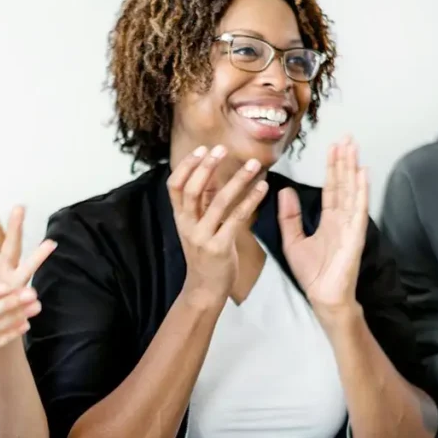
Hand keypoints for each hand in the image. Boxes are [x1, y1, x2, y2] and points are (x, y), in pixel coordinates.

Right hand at [169, 145, 268, 307]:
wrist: (205, 288)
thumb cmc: (205, 255)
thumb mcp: (197, 227)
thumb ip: (202, 203)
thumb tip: (211, 174)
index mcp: (180, 218)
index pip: (175, 186)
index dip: (187, 166)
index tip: (202, 149)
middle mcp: (187, 226)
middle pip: (192, 190)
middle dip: (207, 167)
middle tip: (222, 149)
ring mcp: (202, 237)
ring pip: (218, 202)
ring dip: (238, 180)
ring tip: (254, 164)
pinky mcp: (219, 248)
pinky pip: (236, 218)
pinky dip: (251, 200)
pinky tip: (263, 188)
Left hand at [279, 137, 369, 323]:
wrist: (324, 297)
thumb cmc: (312, 273)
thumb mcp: (293, 240)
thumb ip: (289, 216)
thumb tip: (285, 191)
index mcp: (330, 220)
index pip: (332, 188)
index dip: (332, 167)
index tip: (333, 147)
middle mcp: (343, 219)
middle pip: (344, 184)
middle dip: (344, 160)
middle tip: (346, 137)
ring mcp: (351, 225)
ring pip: (352, 191)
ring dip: (352, 168)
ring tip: (352, 147)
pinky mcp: (355, 234)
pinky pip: (358, 208)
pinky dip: (361, 190)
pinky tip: (362, 173)